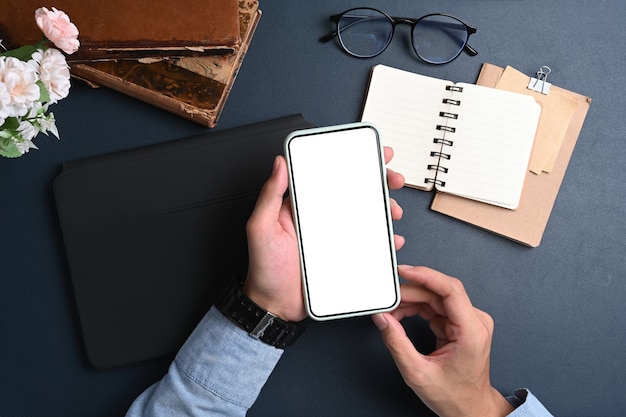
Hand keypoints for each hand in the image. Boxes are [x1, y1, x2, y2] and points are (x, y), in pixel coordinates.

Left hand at [244, 148, 404, 321]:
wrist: (275, 305)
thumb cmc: (264, 267)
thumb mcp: (260, 227)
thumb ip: (270, 195)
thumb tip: (279, 163)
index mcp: (302, 205)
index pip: (328, 175)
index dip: (349, 160)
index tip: (368, 150)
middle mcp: (321, 217)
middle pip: (354, 191)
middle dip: (378, 180)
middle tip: (392, 178)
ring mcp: (335, 236)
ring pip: (366, 215)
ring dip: (385, 208)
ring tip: (393, 211)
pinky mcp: (344, 255)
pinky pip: (368, 243)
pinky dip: (384, 239)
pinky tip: (392, 239)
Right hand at [372, 265, 513, 416]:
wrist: (470, 409)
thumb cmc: (454, 395)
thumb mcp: (417, 372)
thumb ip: (397, 343)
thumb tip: (383, 319)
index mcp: (471, 331)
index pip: (450, 289)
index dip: (425, 276)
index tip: (405, 271)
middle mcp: (475, 322)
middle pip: (440, 291)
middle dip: (411, 292)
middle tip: (389, 299)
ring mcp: (469, 321)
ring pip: (436, 297)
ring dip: (412, 300)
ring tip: (392, 310)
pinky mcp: (460, 323)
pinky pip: (436, 306)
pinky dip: (417, 308)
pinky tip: (402, 313)